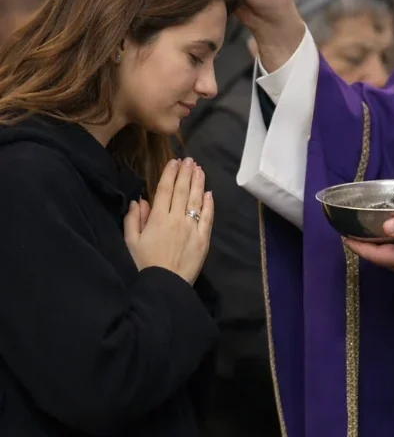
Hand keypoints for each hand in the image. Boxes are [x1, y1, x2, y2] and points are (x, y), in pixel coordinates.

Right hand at [124, 159, 213, 283]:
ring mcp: (192, 228)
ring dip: (198, 183)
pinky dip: (208, 204)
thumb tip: (139, 200)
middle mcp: (177, 219)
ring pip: (196, 200)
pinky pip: (207, 217)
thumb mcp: (131, 242)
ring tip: (199, 169)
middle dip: (186, 173)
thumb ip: (134, 220)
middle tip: (189, 160)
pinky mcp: (204, 238)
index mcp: (158, 219)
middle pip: (182, 191)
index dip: (170, 174)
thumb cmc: (144, 265)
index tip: (174, 162)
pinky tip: (208, 193)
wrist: (165, 285)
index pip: (165, 190)